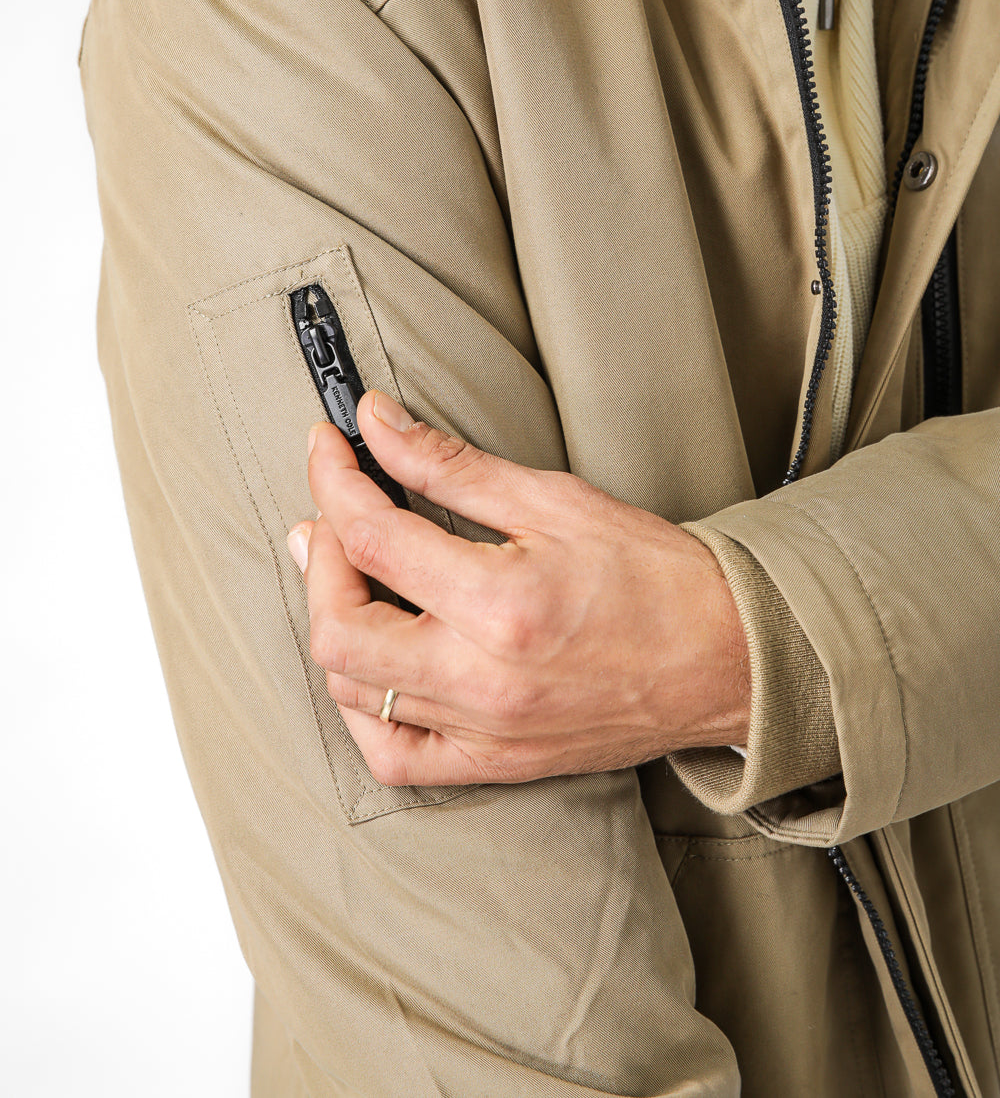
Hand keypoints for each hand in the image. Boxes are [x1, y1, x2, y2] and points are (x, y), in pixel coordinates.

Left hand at [287, 392, 749, 787]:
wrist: (727, 658)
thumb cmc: (654, 575)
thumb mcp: (553, 499)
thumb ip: (450, 465)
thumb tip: (376, 423)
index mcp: (501, 604)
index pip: (373, 539)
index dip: (334, 480)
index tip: (329, 445)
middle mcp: (483, 681)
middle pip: (338, 630)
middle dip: (320, 559)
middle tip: (335, 513)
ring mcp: (484, 733)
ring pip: (352, 690)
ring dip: (335, 621)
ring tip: (353, 572)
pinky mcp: (494, 762)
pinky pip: (393, 755)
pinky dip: (361, 705)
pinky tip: (372, 661)